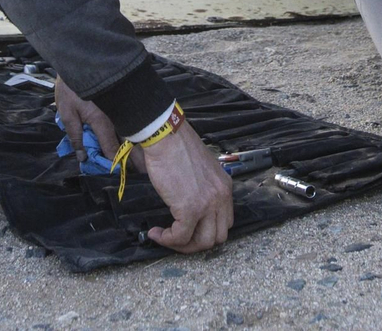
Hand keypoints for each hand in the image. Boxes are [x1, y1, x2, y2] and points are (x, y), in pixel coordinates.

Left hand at [55, 77, 142, 170]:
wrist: (81, 58)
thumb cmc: (71, 86)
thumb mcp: (67, 112)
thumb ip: (75, 135)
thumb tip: (82, 156)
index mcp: (101, 121)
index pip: (112, 148)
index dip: (115, 163)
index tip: (120, 173)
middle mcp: (116, 116)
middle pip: (129, 141)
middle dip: (135, 157)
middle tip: (142, 171)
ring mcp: (122, 107)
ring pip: (133, 131)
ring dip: (138, 145)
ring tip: (144, 158)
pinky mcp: (124, 100)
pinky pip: (132, 119)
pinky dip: (136, 129)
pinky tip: (138, 136)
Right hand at [140, 121, 232, 252]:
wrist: (166, 137)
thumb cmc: (177, 147)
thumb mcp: (200, 169)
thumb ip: (201, 187)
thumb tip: (188, 202)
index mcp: (224, 187)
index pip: (225, 221)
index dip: (206, 230)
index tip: (189, 228)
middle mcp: (221, 197)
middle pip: (217, 236)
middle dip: (196, 242)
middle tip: (177, 237)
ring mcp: (207, 204)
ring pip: (203, 242)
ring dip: (183, 245)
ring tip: (166, 237)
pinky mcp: (189, 209)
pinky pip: (181, 236)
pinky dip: (167, 240)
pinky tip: (156, 233)